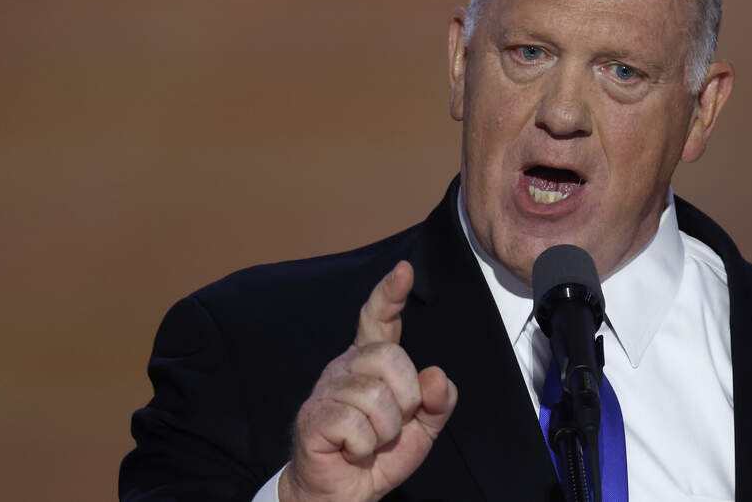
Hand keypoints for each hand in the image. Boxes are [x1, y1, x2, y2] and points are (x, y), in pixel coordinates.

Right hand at [279, 261, 457, 501]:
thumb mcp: (423, 429)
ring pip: (376, 396)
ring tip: (371, 442)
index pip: (379, 319)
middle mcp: (346, 366)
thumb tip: (436, 376)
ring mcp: (326, 389)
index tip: (403, 271)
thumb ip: (438, 402)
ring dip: (385, 431)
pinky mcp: (313, 416)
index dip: (390, 294)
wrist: (346, 493)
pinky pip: (356, 424)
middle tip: (392, 425)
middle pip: (391, 357)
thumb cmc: (379, 455)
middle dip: (405, 398)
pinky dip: (366, 446)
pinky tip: (353, 450)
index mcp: (371, 362)